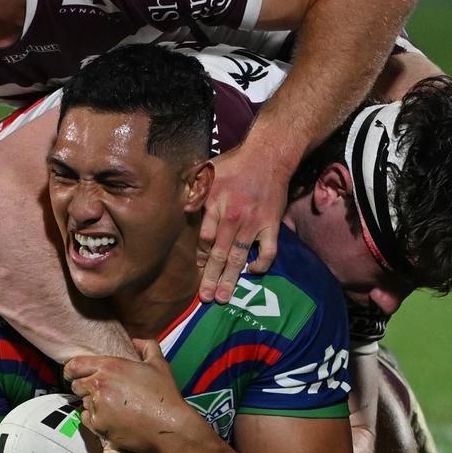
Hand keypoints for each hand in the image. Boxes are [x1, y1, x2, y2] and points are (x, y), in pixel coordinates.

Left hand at [64, 339, 191, 452]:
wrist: (170, 426)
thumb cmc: (164, 395)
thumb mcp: (158, 363)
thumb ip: (146, 346)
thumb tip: (136, 341)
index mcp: (110, 366)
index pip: (75, 365)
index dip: (70, 370)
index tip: (72, 374)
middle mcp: (100, 385)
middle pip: (76, 385)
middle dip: (83, 388)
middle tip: (96, 392)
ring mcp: (98, 406)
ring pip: (83, 404)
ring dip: (92, 404)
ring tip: (110, 407)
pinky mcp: (99, 426)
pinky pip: (87, 420)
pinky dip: (95, 420)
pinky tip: (110, 419)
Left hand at [197, 143, 286, 302]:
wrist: (269, 154)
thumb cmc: (235, 163)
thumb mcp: (208, 171)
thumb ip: (194, 190)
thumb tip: (180, 208)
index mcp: (214, 204)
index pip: (203, 238)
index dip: (199, 257)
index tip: (195, 271)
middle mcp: (232, 217)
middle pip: (218, 254)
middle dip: (211, 278)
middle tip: (205, 298)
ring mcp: (252, 223)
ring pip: (239, 258)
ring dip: (231, 280)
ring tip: (224, 297)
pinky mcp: (271, 225)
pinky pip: (268, 251)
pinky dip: (262, 264)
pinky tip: (254, 272)